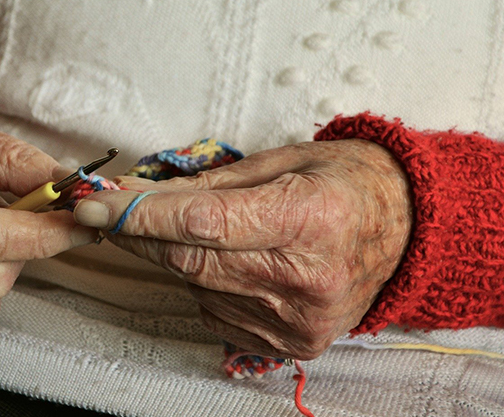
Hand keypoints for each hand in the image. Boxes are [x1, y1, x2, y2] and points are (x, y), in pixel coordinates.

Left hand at [74, 140, 411, 359]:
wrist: (406, 231)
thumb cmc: (347, 184)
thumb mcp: (282, 161)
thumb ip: (208, 184)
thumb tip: (139, 195)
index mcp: (310, 218)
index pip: (203, 223)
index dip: (141, 216)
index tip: (97, 207)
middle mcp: (307, 278)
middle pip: (192, 262)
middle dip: (141, 236)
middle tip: (114, 212)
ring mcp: (300, 319)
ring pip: (199, 289)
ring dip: (178, 259)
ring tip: (200, 230)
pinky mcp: (294, 343)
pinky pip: (218, 313)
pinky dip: (207, 285)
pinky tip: (231, 262)